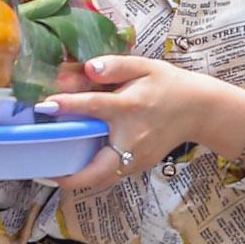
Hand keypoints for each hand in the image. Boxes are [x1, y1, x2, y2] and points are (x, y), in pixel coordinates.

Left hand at [44, 55, 244, 193]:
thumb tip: (88, 68)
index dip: (68, 106)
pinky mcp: (139, 166)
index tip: (44, 106)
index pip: (94, 107)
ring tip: (54, 171)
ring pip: (102, 178)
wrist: (200, 109)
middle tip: (44, 171)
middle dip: (69, 176)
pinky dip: (93, 174)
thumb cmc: (169, 85)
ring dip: (78, 178)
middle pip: (97, 168)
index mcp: (130, 107)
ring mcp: (137, 157)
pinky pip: (111, 175)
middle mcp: (132, 138)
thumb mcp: (145, 66)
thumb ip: (115, 65)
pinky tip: (78, 166)